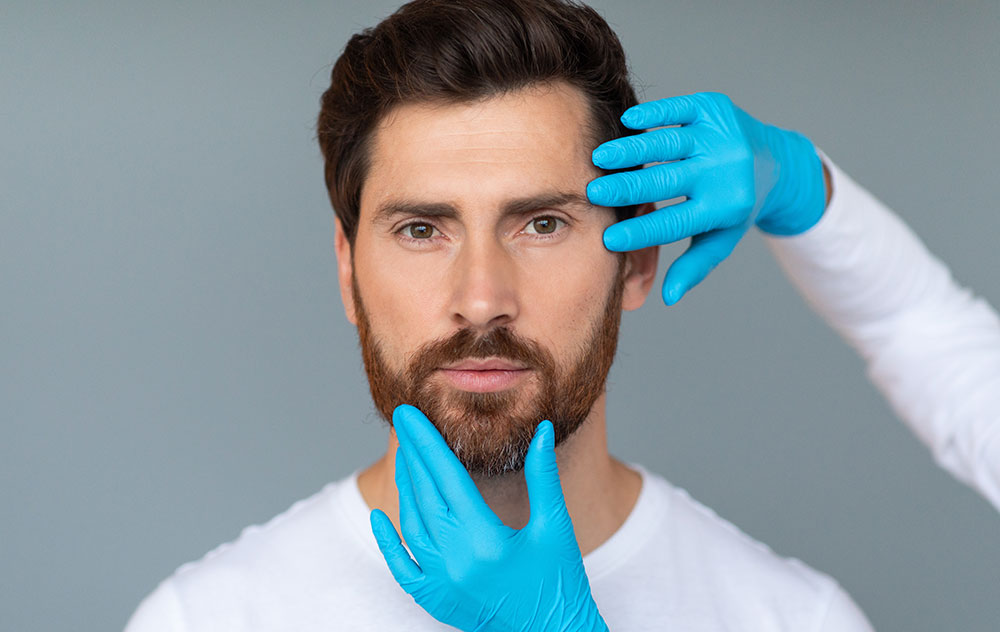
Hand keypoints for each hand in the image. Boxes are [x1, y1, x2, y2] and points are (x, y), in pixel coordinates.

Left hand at [370, 404, 608, 631]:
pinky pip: (403, 567)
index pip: (447, 477)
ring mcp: (442, 583)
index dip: (428, 441)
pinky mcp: (436, 600)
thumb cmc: (561, 582)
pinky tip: (381, 515)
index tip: (411, 413)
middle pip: (426, 495)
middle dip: (413, 454)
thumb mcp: (555, 526)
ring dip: (407, 487)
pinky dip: (388, 542)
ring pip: (413, 524)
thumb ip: (543, 475)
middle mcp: (457, 561)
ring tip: (406, 456)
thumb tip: (540, 429)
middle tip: (404, 421)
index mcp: (486, 539)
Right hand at [587, 91, 826, 304]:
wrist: (774, 160)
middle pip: (668, 180)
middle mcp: (725, 170)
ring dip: (632, 149)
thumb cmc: (735, 206)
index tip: (608, 239)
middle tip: (592, 192)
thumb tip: (669, 297)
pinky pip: (680, 109)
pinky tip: (628, 121)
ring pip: (669, 142)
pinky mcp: (714, 108)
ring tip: (600, 157)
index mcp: (725, 206)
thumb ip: (694, 267)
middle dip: (627, 187)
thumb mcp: (720, 239)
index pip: (676, 222)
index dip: (642, 233)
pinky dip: (654, 114)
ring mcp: (720, 135)